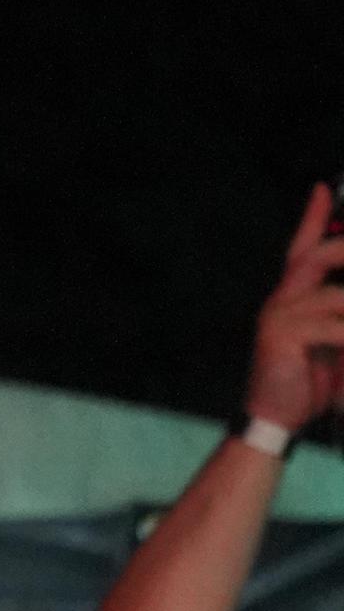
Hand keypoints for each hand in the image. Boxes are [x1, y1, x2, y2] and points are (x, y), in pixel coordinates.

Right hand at [246, 183, 343, 433]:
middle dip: (343, 248)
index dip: (312, 217)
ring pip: (333, 297)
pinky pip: (330, 325)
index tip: (323, 188)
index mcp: (289, 299)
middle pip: (316, 257)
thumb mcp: (331, 344)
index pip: (301, 249)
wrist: (273, 421)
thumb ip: (340, 317)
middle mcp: (279, 300)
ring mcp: (276, 315)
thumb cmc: (304, 384)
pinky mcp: (279, 335)